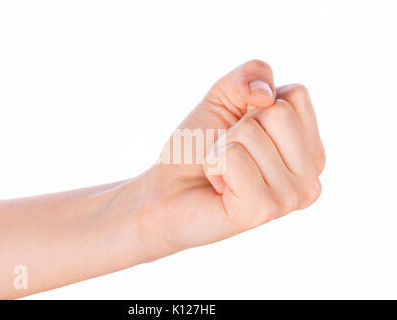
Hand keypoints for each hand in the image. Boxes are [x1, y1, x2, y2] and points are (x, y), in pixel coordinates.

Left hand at [140, 60, 324, 256]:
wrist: (167, 191)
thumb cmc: (198, 148)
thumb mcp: (224, 98)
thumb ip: (251, 75)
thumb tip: (266, 95)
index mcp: (308, 150)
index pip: (297, 95)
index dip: (254, 104)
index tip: (240, 132)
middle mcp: (308, 176)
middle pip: (278, 113)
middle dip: (238, 126)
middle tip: (227, 154)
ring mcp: (289, 198)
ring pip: (252, 133)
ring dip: (222, 148)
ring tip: (222, 173)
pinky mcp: (263, 211)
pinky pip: (234, 158)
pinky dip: (213, 164)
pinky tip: (218, 187)